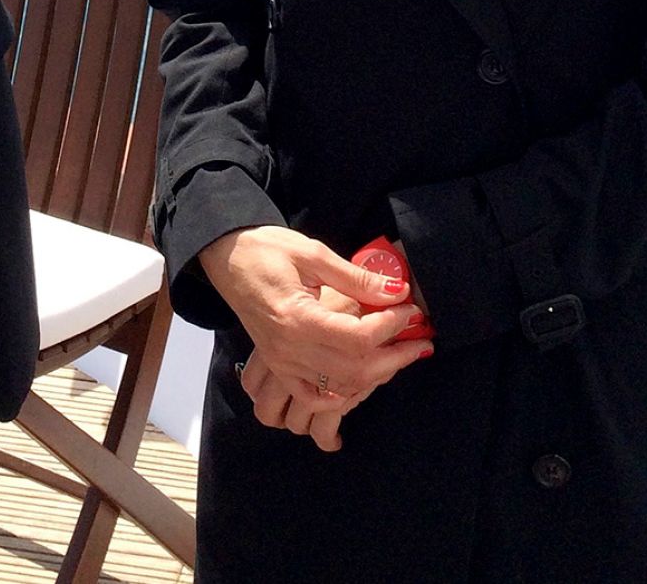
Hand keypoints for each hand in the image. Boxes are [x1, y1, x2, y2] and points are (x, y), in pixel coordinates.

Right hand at [199, 225, 422, 400]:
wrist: (226, 258)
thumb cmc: (266, 249)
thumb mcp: (312, 254)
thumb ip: (356, 277)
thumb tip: (397, 290)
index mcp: (296, 318)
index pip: (358, 338)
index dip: (392, 326)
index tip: (411, 310)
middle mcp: (288, 349)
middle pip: (355, 371)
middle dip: (396, 358)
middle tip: (420, 340)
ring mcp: (282, 363)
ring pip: (341, 388)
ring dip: (377, 375)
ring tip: (400, 353)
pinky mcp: (279, 366)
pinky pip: (315, 397)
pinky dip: (344, 392)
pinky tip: (362, 375)